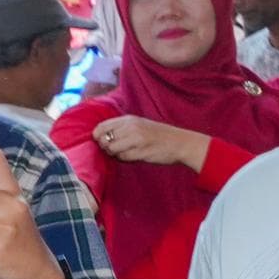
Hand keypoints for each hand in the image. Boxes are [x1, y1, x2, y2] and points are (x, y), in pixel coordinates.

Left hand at [88, 114, 211, 169]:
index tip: (104, 142)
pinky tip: (135, 156)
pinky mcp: (141, 151)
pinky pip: (123, 158)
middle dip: (106, 147)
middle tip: (116, 150)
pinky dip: (125, 159)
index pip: (101, 126)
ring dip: (116, 154)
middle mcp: (131, 127)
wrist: (180, 143)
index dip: (98, 136)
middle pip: (104, 139)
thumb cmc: (158, 135)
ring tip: (127, 153)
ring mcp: (136, 139)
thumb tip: (100, 138)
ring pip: (112, 149)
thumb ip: (122, 128)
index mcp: (129, 119)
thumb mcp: (140, 125)